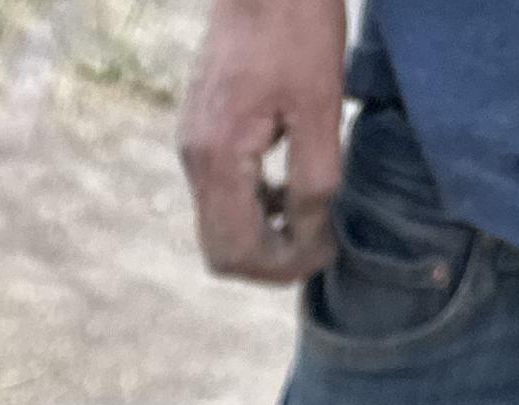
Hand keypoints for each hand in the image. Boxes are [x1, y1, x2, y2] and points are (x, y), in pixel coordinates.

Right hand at [175, 0, 346, 282]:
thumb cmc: (297, 22)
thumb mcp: (320, 103)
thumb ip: (314, 178)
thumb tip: (310, 235)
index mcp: (218, 157)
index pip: (237, 251)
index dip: (283, 265)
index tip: (326, 251)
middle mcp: (194, 159)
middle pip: (220, 250)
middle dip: (269, 261)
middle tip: (317, 246)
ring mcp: (192, 145)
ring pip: (219, 224)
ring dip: (262, 234)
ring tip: (308, 215)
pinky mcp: (201, 130)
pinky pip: (220, 192)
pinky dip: (252, 205)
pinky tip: (285, 184)